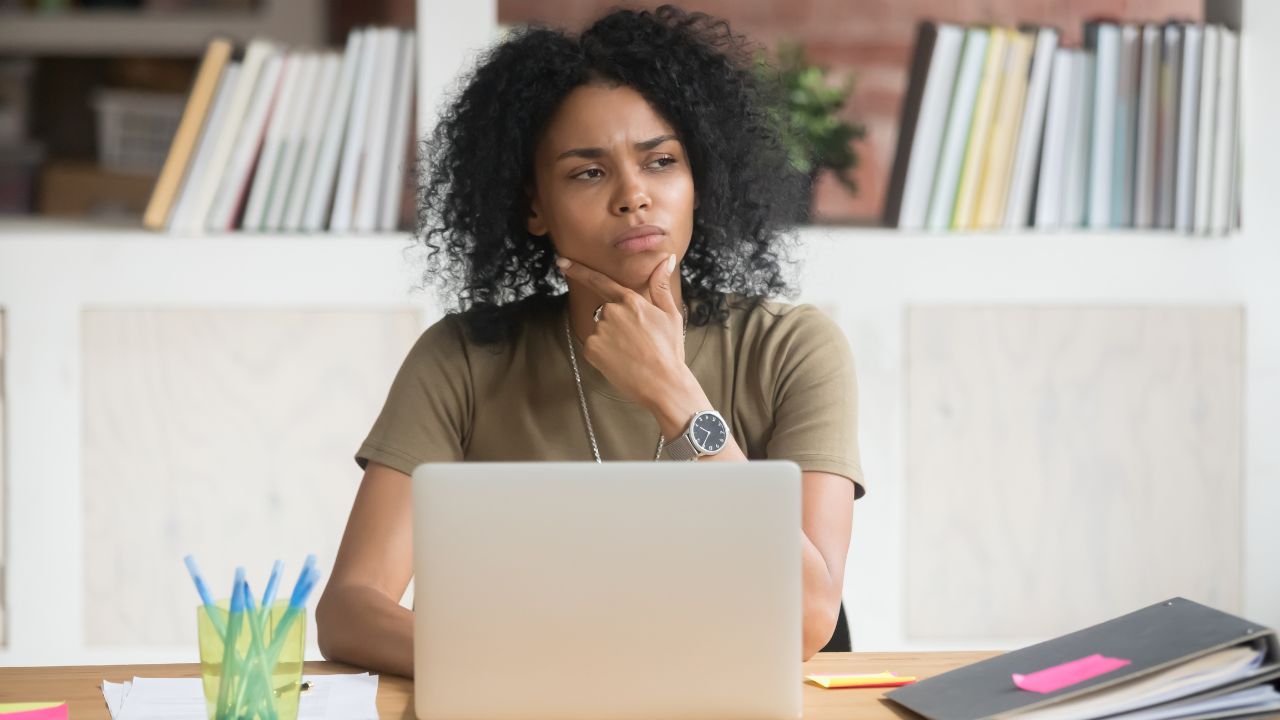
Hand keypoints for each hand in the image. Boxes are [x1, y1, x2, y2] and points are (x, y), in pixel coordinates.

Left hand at [556, 253, 691, 408]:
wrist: (663, 384)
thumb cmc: (669, 350)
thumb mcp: (671, 315)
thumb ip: (661, 285)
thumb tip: (666, 259)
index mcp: (631, 301)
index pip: (600, 281)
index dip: (579, 271)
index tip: (562, 262)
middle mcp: (611, 311)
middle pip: (606, 312)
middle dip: (617, 324)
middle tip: (637, 342)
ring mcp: (599, 330)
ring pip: (600, 330)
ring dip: (611, 340)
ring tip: (632, 354)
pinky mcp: (591, 348)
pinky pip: (593, 346)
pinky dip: (603, 354)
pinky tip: (621, 361)